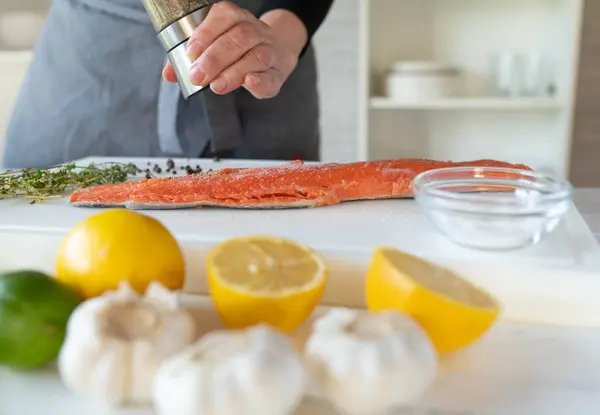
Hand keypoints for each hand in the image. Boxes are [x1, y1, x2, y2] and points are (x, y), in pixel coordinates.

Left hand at [162, 1, 306, 98]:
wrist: (277, 51)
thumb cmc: (239, 50)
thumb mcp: (216, 46)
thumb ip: (193, 59)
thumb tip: (169, 74)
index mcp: (236, 18)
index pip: (223, 17)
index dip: (206, 34)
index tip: (191, 53)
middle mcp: (255, 31)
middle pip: (238, 39)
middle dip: (215, 59)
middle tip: (198, 76)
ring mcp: (270, 50)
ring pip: (256, 56)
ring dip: (234, 72)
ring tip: (217, 86)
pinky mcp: (279, 72)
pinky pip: (272, 76)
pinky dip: (261, 81)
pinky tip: (250, 83)